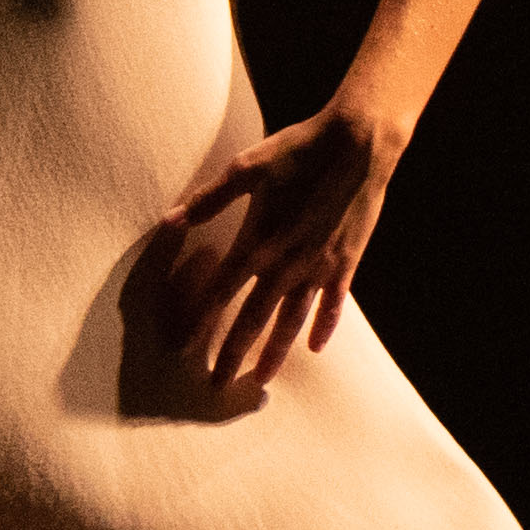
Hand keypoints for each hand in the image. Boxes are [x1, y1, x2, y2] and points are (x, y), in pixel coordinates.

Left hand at [134, 106, 398, 404]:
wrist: (359, 144)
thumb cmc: (300, 150)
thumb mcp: (247, 168)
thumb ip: (209, 199)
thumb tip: (169, 220)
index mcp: (259, 241)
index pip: (220, 293)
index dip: (199, 321)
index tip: (181, 349)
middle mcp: (288, 263)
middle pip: (254, 318)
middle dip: (234, 354)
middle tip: (216, 385)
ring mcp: (320, 266)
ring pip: (293, 321)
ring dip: (276, 352)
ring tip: (262, 381)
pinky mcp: (346, 261)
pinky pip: (334, 304)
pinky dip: (325, 326)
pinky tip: (316, 349)